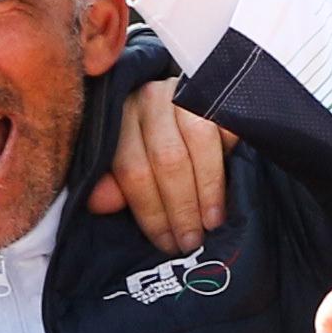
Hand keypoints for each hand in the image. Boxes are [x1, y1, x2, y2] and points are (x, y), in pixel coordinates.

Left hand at [88, 67, 234, 253]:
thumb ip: (117, 182)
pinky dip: (230, 157)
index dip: (151, 212)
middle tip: (191, 240)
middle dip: (181, 207)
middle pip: (167, 158)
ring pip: (199, 140)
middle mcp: (150, 99)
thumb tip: (101, 203)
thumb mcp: (128, 161)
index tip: (167, 242)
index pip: (133, 170)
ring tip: (212, 222)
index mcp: (121, 118)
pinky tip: (231, 187)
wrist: (187, 102)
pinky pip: (226, 125)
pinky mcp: (218, 90)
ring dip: (208, 188)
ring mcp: (186, 90)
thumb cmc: (154, 142)